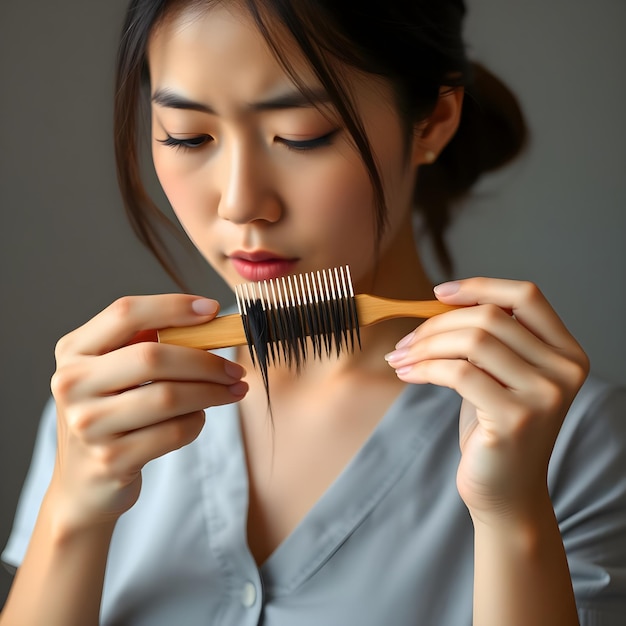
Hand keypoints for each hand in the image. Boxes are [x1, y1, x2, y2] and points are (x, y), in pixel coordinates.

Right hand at [49, 294, 247, 529]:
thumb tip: (211, 322)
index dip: (173, 307)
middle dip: (205, 361)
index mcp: (74, 350)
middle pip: (152, 356)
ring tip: (233, 391)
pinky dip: (197, 422)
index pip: (126, 313)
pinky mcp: (110, 459)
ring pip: (168, 396)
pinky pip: (174, 431)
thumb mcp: (118, 373)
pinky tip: (199, 418)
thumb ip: (153, 343)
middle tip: (235, 370)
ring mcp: (87, 424)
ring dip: (212, 392)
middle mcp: (71, 383)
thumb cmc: (113, 416)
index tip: (212, 310)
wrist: (85, 485)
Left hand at [385, 278, 588, 521]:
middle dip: (437, 324)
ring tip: (401, 357)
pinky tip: (407, 373)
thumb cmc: (496, 429)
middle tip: (406, 340)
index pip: (527, 296)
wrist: (505, 492)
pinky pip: (458, 373)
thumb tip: (442, 301)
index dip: (479, 287)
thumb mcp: (499, 376)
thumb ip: (488, 339)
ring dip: (425, 345)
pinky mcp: (516, 418)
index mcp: (565, 352)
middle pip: (490, 317)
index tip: (439, 293)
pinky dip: (424, 368)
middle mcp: (563, 370)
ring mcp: (544, 395)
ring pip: (472, 342)